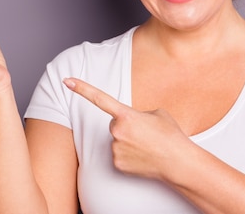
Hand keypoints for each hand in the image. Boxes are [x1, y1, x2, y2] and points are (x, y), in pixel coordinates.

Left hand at [63, 77, 191, 180]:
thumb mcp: (156, 113)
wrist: (178, 162)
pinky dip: (128, 154)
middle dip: (126, 125)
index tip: (66, 81)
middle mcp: (117, 131)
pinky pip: (118, 153)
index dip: (81, 88)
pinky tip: (142, 156)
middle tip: (145, 133)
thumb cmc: (170, 135)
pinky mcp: (116, 163)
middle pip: (114, 123)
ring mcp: (115, 148)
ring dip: (128, 140)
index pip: (99, 98)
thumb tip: (129, 122)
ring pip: (116, 139)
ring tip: (146, 145)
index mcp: (126, 115)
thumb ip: (137, 113)